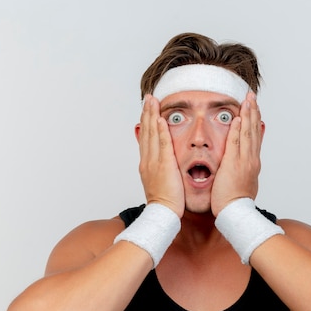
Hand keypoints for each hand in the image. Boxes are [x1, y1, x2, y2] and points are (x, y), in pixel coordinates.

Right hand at [137, 95, 184, 216]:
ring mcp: (154, 162)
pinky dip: (161, 131)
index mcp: (146, 163)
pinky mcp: (163, 165)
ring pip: (152, 134)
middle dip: (147, 113)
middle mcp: (147, 160)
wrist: (162, 212)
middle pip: (146, 132)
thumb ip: (158, 166)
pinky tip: (161, 119)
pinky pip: (162, 145)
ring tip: (152, 101)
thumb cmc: (164, 200)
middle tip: (148, 97)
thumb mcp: (158, 180)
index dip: (146, 121)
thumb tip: (159, 158)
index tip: (148, 108)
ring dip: (152, 116)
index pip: (146, 137)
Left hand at [211, 93, 262, 215]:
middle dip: (253, 112)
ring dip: (248, 114)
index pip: (255, 137)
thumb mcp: (243, 182)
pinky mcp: (234, 164)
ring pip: (248, 133)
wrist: (236, 212)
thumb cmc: (235, 201)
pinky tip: (239, 117)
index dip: (255, 121)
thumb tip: (245, 164)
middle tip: (252, 96)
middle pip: (254, 130)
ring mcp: (245, 161)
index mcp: (252, 163)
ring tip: (248, 99)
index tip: (254, 108)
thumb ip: (244, 169)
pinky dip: (239, 129)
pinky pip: (236, 142)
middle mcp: (251, 159)